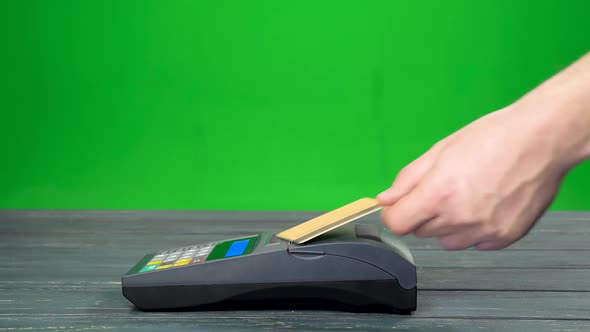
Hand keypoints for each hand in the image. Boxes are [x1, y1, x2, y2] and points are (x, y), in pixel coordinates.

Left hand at [377, 106, 568, 249]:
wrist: (541, 139)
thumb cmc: (493, 137)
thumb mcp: (439, 151)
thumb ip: (408, 180)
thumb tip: (386, 199)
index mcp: (438, 194)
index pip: (397, 224)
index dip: (394, 214)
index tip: (399, 206)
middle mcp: (460, 218)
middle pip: (420, 231)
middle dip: (422, 214)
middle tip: (443, 189)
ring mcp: (483, 231)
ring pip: (446, 241)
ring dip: (447, 225)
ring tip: (466, 196)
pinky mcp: (504, 238)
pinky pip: (475, 243)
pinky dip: (473, 230)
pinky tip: (485, 205)